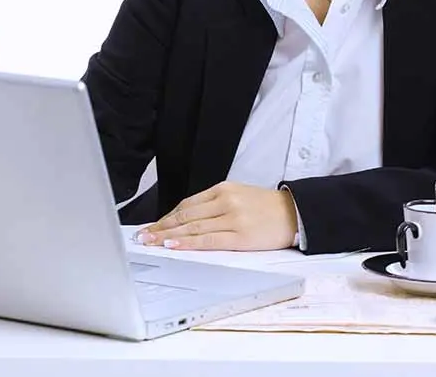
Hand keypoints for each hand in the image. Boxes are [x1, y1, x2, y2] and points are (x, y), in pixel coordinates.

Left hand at [135, 181, 298, 251]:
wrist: (294, 212)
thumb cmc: (265, 207)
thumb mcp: (238, 196)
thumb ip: (214, 204)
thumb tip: (187, 219)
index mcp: (222, 190)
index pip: (186, 204)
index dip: (166, 217)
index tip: (152, 226)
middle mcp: (225, 201)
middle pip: (185, 214)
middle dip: (161, 226)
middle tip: (142, 235)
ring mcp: (232, 217)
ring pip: (193, 227)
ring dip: (168, 235)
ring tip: (150, 241)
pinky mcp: (240, 236)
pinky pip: (209, 240)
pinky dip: (189, 243)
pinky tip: (175, 245)